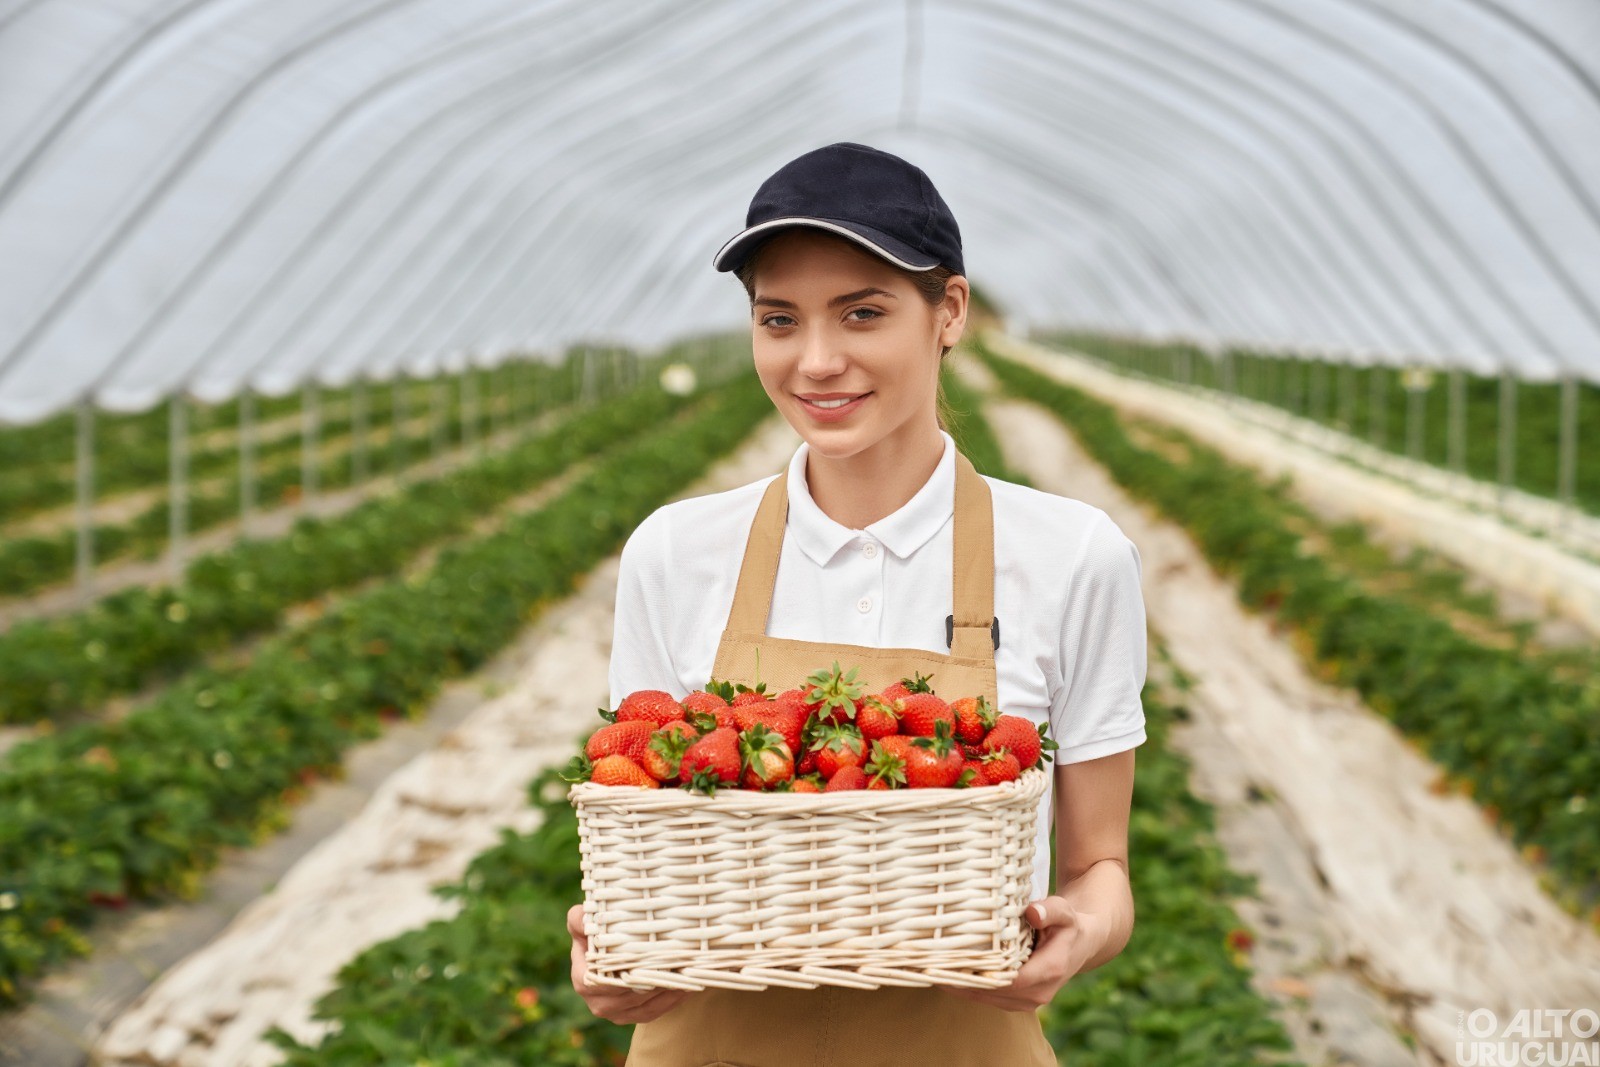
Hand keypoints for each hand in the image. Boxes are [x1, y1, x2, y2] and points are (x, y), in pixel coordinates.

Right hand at [568, 904, 693, 1023]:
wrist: (604, 953)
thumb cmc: (594, 934)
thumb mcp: (582, 924)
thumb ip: (580, 920)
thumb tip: (585, 918)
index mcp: (584, 981)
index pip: (606, 980)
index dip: (628, 970)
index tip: (649, 958)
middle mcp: (598, 1002)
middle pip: (631, 993)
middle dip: (653, 979)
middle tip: (678, 963)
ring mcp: (616, 1013)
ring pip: (646, 1004)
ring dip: (667, 990)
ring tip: (687, 973)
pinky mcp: (632, 1017)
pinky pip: (654, 1012)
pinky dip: (671, 1000)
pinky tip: (686, 986)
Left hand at [944, 896, 1102, 1011]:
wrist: (1081, 944)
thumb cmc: (1068, 924)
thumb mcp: (1064, 911)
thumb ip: (1050, 910)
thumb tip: (1032, 913)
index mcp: (1048, 971)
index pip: (1006, 979)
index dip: (976, 974)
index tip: (949, 963)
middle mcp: (1037, 994)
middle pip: (990, 992)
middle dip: (959, 980)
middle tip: (927, 965)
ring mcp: (1027, 1002)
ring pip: (986, 998)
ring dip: (959, 986)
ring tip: (929, 969)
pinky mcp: (1017, 1001)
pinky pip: (988, 998)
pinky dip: (968, 988)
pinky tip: (946, 974)